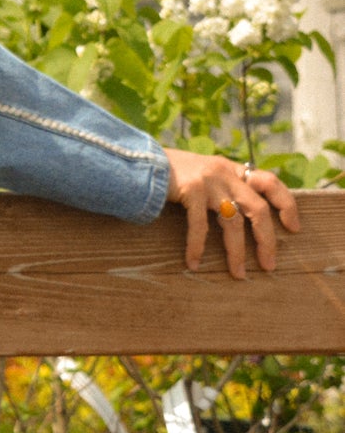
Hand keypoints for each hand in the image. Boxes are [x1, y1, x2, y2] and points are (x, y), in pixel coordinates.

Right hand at [163, 148, 299, 277]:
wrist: (139, 159)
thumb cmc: (170, 172)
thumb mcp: (204, 173)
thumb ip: (222, 186)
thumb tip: (238, 214)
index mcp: (231, 169)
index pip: (271, 182)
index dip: (286, 205)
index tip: (293, 228)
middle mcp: (225, 173)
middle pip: (258, 209)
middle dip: (267, 240)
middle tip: (269, 264)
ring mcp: (209, 181)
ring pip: (233, 222)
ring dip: (237, 251)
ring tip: (238, 273)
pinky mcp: (191, 189)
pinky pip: (200, 225)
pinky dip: (197, 246)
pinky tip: (193, 262)